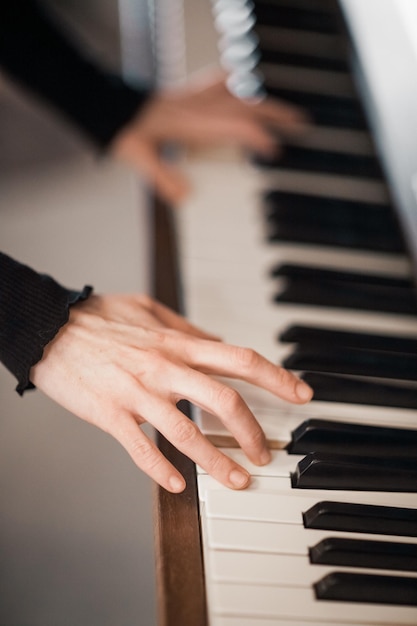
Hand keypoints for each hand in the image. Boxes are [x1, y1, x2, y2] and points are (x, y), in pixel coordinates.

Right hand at [31, 294, 312, 492]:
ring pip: (188, 433)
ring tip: (238, 481)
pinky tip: (178, 485)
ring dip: (218, 462)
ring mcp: (138, 393)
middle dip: (254, 431)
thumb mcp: (148, 308)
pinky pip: (141, 449)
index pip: (240, 359)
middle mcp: (165, 368)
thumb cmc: (98, 317)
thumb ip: (185, 327)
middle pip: (225, 401)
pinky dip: (162, 471)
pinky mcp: (111, 414)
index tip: (301, 393)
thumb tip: (217, 341)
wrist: (48, 328)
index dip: (277, 377)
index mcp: (177, 343)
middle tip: (265, 452)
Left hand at [110, 71, 307, 204]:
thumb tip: (184, 197)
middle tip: (301, 124)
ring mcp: (195, 97)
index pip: (235, 126)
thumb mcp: (140, 158)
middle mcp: (199, 106)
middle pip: (247, 105)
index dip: (259, 138)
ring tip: (285, 109)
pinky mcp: (189, 92)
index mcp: (190, 122)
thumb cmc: (125, 130)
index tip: (276, 152)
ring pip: (240, 91)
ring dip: (264, 100)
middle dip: (278, 115)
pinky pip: (221, 82)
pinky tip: (246, 88)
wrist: (107, 106)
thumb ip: (163, 177)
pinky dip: (239, 84)